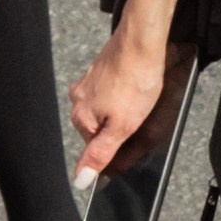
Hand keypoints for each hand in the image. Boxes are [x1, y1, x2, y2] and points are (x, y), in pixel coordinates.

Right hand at [68, 24, 168, 188]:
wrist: (141, 41)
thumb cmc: (136, 82)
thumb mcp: (122, 127)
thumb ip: (100, 154)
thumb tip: (80, 179)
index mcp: (81, 117)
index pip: (95, 149)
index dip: (117, 149)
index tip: (134, 139)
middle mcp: (78, 99)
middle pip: (100, 129)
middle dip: (120, 129)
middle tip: (142, 121)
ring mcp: (88, 83)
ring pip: (106, 110)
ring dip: (122, 112)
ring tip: (142, 102)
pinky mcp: (100, 70)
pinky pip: (110, 93)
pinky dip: (123, 96)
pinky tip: (137, 90)